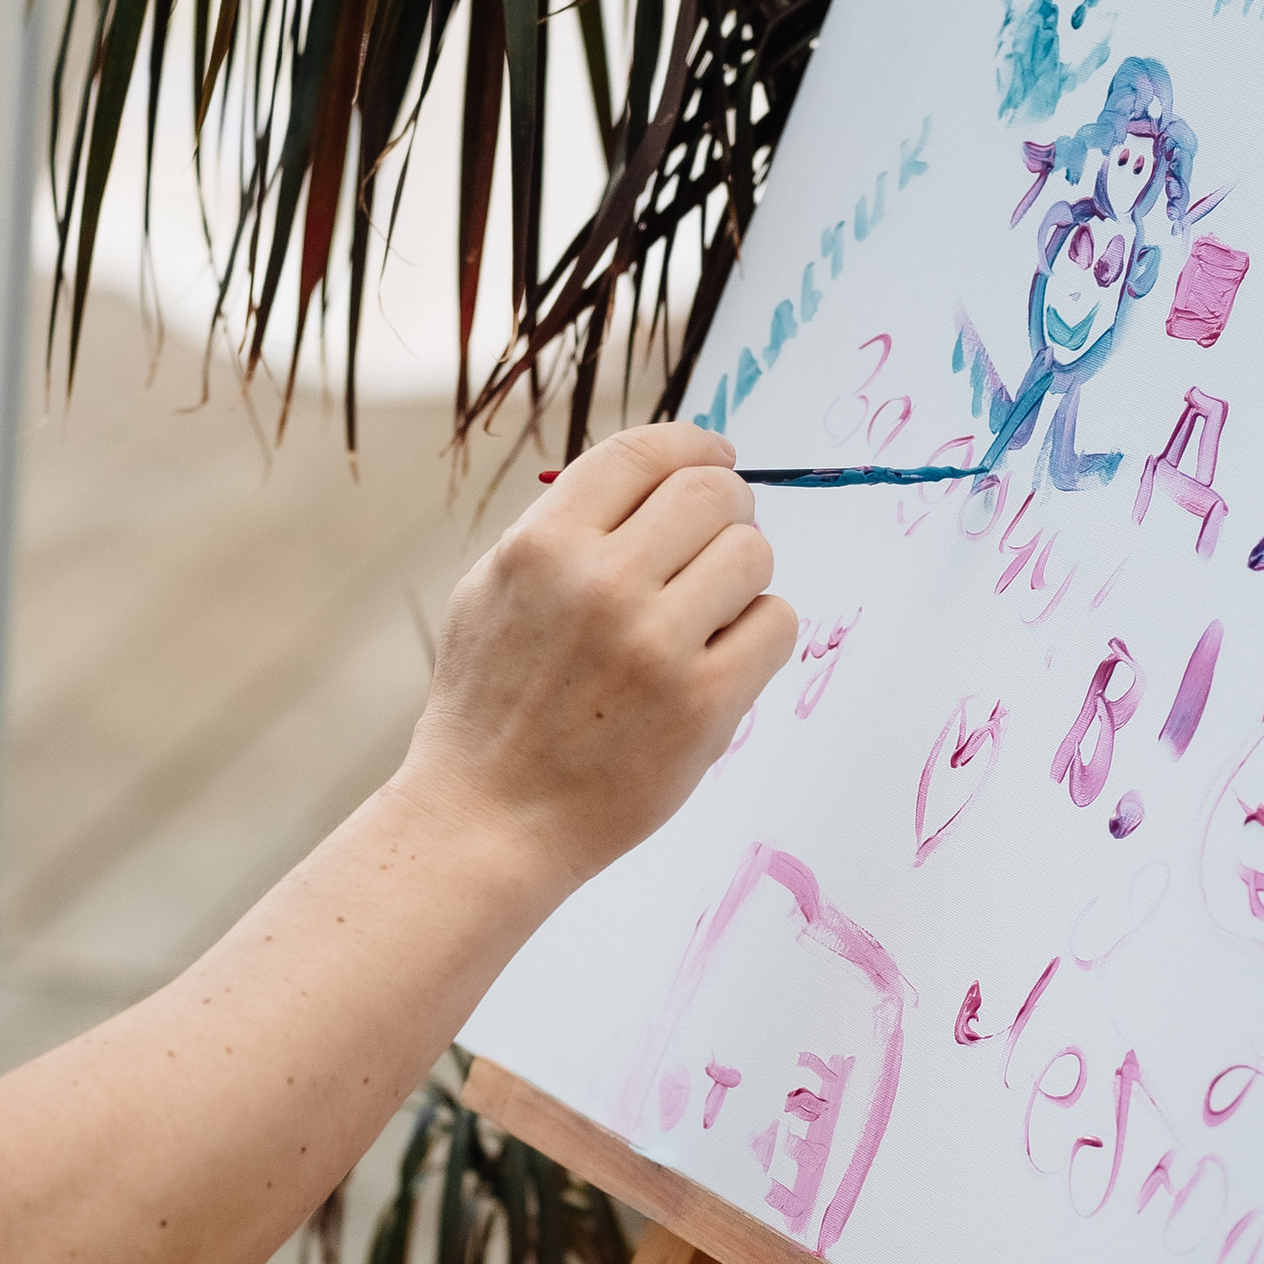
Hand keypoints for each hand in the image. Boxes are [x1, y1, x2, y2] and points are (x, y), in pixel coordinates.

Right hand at [400, 424, 794, 887]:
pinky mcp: (703, 704)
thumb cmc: (489, 709)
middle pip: (714, 492)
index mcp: (542, 545)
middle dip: (729, 507)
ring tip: (705, 615)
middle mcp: (599, 583)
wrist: (488, 819)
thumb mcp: (492, 591)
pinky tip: (719, 659)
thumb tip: (655, 477)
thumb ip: (565, 528)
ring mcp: (655, 645)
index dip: (694, 445)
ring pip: (754, 553)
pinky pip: (776, 624)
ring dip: (742, 576)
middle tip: (718, 542)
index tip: (714, 456)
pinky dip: (759, 634)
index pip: (643, 451)